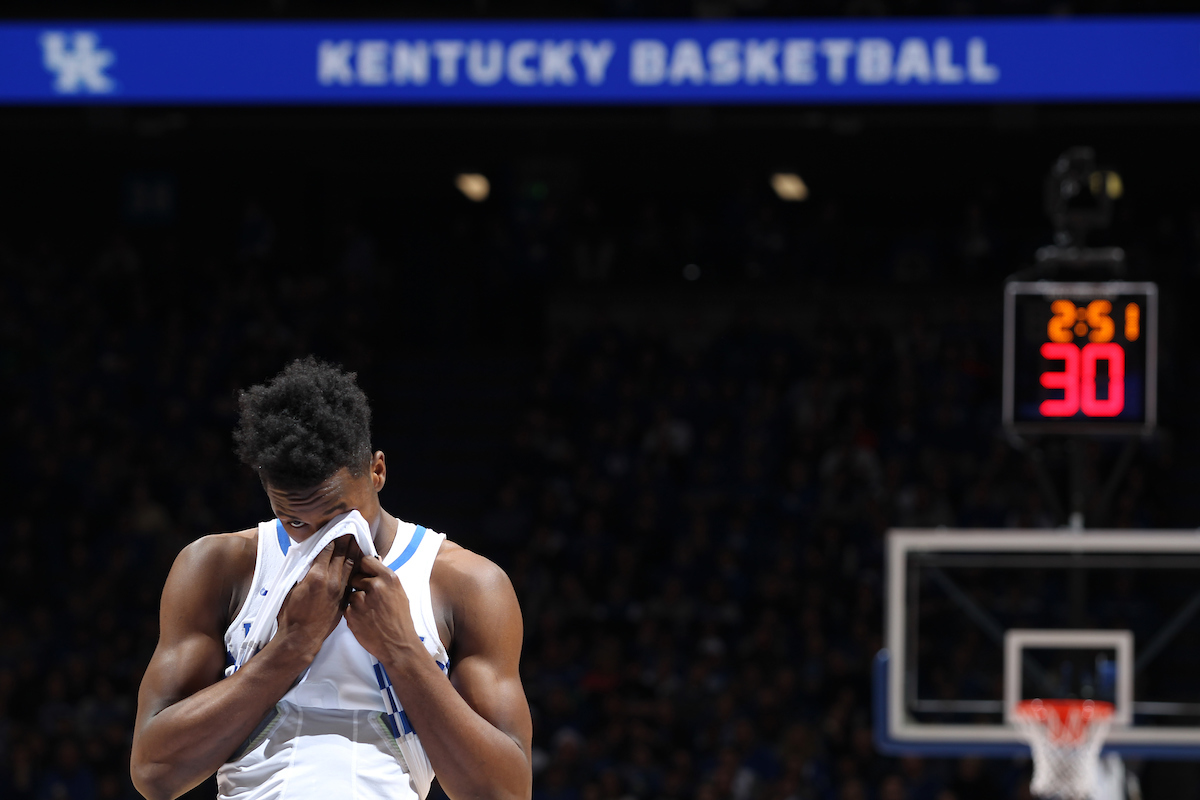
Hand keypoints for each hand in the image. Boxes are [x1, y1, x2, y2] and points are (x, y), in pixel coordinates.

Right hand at [276, 534, 358, 656]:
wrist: (302, 638)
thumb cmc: (291, 615)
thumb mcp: (291, 589)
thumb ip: (303, 573)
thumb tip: (310, 561)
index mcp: (316, 576)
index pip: (327, 550)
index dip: (332, 537)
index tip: (336, 527)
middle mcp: (331, 581)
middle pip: (342, 555)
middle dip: (346, 540)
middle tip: (351, 528)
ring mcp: (340, 590)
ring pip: (350, 566)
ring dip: (354, 552)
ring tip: (357, 540)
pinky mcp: (344, 599)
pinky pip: (352, 579)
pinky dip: (355, 568)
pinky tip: (358, 562)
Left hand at [343, 553, 419, 662]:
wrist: (397, 645)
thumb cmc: (400, 620)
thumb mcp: (399, 593)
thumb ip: (384, 578)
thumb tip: (374, 564)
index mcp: (389, 578)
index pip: (366, 560)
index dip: (364, 567)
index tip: (364, 573)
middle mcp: (375, 586)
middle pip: (355, 576)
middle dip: (359, 585)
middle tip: (369, 598)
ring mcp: (361, 600)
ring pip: (350, 592)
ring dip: (355, 600)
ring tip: (368, 611)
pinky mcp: (351, 613)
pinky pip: (346, 607)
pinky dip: (352, 612)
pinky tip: (364, 619)